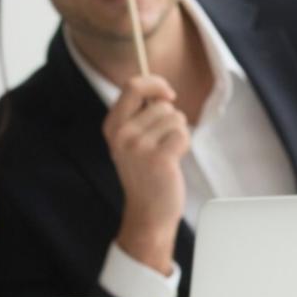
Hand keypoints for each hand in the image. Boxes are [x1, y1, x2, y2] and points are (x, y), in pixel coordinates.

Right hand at [103, 74, 188, 272]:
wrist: (149, 212)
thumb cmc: (146, 174)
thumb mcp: (132, 141)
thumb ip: (139, 115)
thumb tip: (160, 88)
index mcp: (112, 126)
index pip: (132, 86)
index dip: (155, 83)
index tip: (168, 93)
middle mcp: (122, 134)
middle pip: (162, 105)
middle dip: (172, 120)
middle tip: (163, 144)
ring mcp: (138, 147)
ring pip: (176, 119)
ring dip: (178, 134)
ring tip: (167, 155)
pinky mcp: (159, 158)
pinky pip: (183, 134)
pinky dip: (184, 145)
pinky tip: (174, 161)